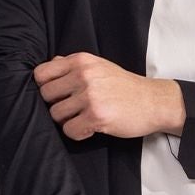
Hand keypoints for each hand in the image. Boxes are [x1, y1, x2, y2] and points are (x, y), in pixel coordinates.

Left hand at [33, 53, 178, 140]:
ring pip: (56, 115)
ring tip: (84, 118)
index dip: (44, 87)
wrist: (153, 102)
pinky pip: (69, 130)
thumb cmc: (124, 86)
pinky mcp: (96, 116)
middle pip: (46, 95)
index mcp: (81, 61)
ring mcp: (90, 96)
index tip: (58, 95)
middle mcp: (83, 75)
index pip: (41, 73)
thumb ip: (73, 65)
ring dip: (67, 121)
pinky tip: (90, 127)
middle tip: (73, 109)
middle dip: (56, 105)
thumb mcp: (99, 66)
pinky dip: (77, 133)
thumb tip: (51, 63)